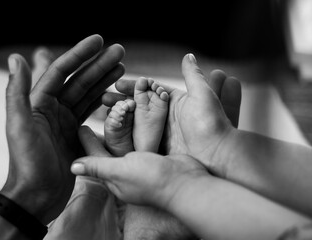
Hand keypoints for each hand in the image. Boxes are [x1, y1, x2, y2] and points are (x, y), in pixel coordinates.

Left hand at [1, 35, 124, 224]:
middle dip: (99, 64)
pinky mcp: (75, 134)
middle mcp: (52, 108)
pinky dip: (103, 100)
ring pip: (88, 94)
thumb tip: (16, 57)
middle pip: (79, 80)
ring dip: (104, 79)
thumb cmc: (28, 163)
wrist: (38, 195)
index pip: (62, 71)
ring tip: (122, 66)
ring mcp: (65, 121)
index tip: (99, 40)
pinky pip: (91, 112)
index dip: (80, 54)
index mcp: (39, 102)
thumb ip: (17, 92)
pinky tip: (116, 92)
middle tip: (120, 51)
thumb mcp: (20, 126)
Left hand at [72, 126, 207, 208]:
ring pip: (130, 140)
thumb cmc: (150, 179)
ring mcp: (143, 164)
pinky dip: (141, 126)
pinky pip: (145, 138)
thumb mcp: (119, 171)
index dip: (88, 142)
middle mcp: (128, 170)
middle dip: (105, 130)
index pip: (96, 157)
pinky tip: (140, 116)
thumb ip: (97, 167)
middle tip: (100, 113)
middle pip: (112, 147)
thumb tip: (72, 168)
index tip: (81, 127)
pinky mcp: (157, 156)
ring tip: (118, 109)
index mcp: (115, 176)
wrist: (185, 182)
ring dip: (124, 124)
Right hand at [103, 54, 240, 174]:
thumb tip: (188, 55)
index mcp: (175, 102)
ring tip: (103, 112)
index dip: (133, 86)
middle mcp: (167, 117)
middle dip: (121, 101)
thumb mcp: (202, 95)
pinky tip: (111, 130)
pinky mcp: (158, 148)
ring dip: (120, 116)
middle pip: (138, 105)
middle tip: (103, 98)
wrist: (217, 156)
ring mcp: (162, 133)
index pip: (149, 90)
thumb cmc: (212, 123)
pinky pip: (137, 138)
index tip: (117, 84)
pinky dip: (124, 134)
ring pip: (135, 121)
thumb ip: (193, 75)